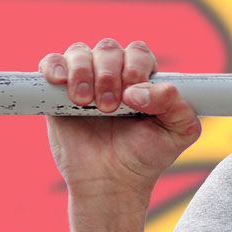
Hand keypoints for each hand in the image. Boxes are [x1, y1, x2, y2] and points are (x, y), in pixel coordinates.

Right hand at [40, 39, 200, 200]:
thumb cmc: (147, 155)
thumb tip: (135, 90)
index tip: (133, 97)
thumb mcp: (179, 132)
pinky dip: (54, 66)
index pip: (139, 52)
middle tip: (110, 107)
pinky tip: (60, 81)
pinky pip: (51, 63)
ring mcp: (86, 81)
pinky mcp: (58, 92)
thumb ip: (175, 104)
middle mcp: (115, 74)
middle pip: (108, 49)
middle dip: (109, 74)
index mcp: (144, 78)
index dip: (135, 67)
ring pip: (80, 52)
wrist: (111, 182)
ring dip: (83, 72)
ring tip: (86, 102)